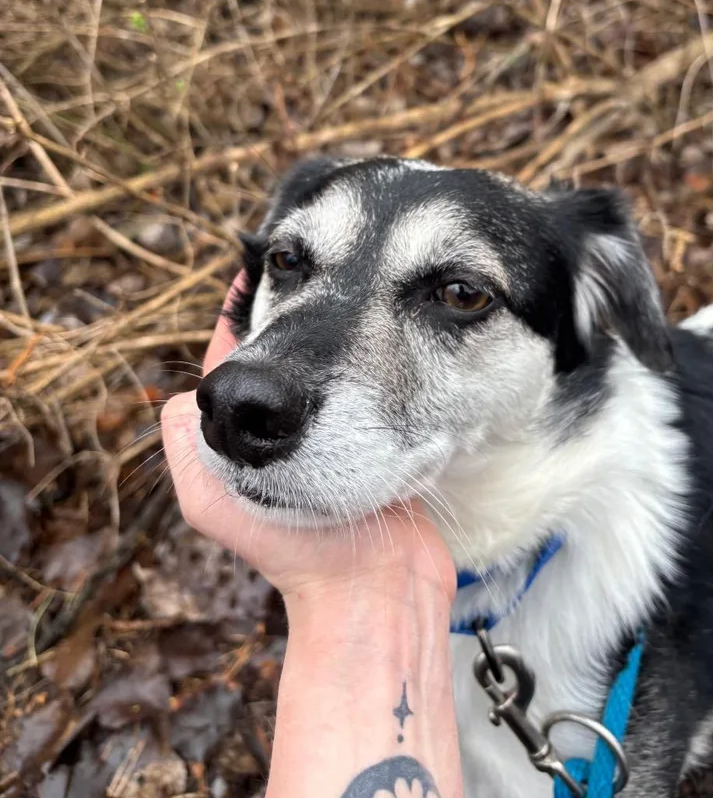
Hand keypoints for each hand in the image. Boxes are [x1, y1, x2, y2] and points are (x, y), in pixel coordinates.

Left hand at [161, 273, 455, 606]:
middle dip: (290, 317)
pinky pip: (372, 390)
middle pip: (283, 361)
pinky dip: (373, 363)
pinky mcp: (381, 442)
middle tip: (308, 270)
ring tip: (345, 293)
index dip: (240, 320)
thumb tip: (182, 397)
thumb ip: (185, 444)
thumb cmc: (297, 552)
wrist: (376, 587)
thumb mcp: (213, 502)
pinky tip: (384, 335)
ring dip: (330, 338)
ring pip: (328, 374)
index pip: (233, 364)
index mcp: (245, 440)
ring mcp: (337, 437)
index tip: (256, 273)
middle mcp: (289, 434)